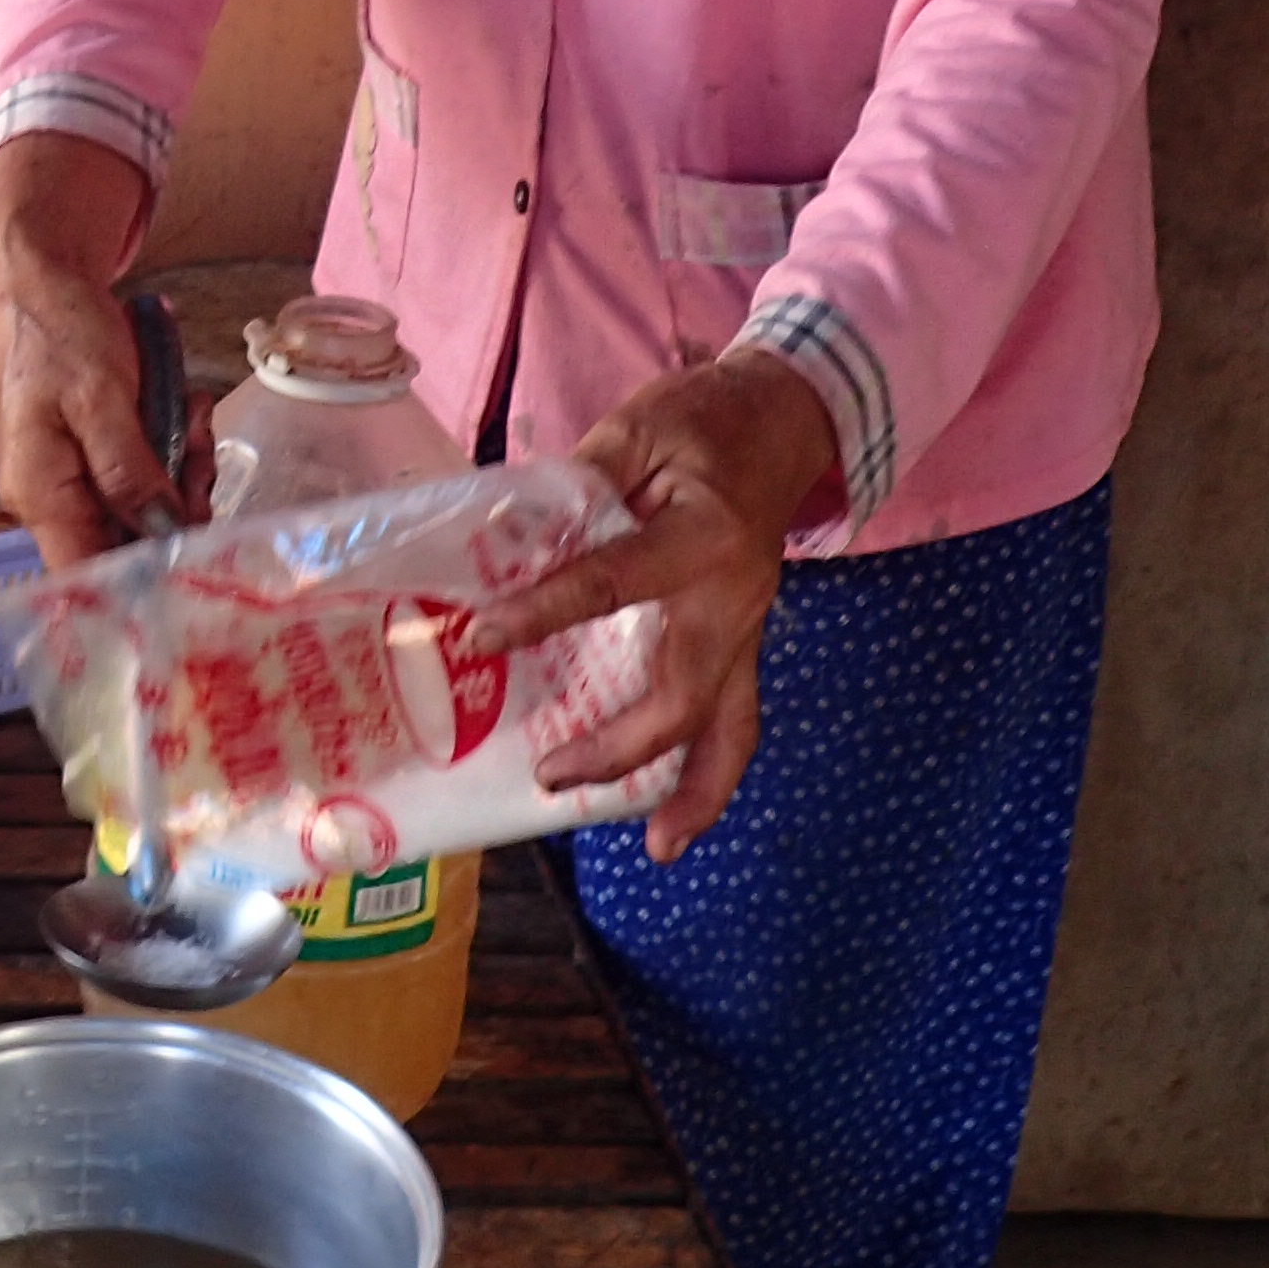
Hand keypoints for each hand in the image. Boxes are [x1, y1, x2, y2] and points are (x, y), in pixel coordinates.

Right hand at [0, 132, 180, 567]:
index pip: (86, 577)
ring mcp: (75, 478)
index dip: (141, 586)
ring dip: (183, 468)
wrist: (42, 276)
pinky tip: (179, 407)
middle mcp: (54, 499)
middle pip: (128, 543)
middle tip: (199, 450)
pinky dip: (173, 446)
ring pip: (147, 508)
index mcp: (42, 495)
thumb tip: (162, 533)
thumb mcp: (100, 397)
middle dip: (179, 506)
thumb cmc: (58, 331)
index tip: (197, 564)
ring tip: (188, 412)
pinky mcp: (97, 455)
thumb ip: (130, 471)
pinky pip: (146, 474)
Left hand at [469, 350, 838, 861]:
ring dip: (700, 791)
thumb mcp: (637, 426)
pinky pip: (735, 717)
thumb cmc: (704, 421)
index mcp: (703, 536)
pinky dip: (709, 768)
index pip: (613, 584)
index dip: (544, 611)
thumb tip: (508, 542)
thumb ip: (579, 480)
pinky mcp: (743, 642)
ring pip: (735, 726)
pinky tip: (672, 812)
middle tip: (552, 773)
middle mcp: (735, 598)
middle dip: (621, 745)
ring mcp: (747, 627)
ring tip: (659, 846)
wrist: (785, 421)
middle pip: (686, 693)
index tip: (483, 636)